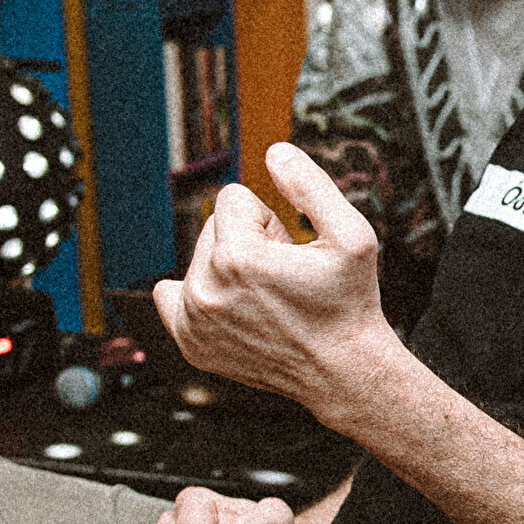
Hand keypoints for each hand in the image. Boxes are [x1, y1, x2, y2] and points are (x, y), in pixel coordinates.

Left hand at [153, 141, 392, 421]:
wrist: (343, 372)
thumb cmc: (350, 303)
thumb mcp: (352, 235)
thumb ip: (311, 185)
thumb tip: (274, 151)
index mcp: (236, 256)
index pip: (233, 198)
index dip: (269, 220)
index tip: (290, 251)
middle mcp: (204, 289)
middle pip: (212, 226)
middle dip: (246, 241)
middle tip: (282, 276)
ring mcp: (193, 320)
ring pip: (199, 259)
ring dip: (228, 268)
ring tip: (268, 298)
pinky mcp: (190, 343)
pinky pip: (171, 295)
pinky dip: (199, 295)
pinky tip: (233, 309)